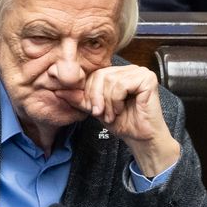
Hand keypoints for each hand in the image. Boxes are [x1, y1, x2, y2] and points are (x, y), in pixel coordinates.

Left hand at [58, 64, 180, 176]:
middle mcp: (131, 69)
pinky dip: (117, 100)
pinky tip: (121, 109)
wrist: (141, 137)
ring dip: (108, 102)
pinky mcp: (148, 79)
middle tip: (100, 113)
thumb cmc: (123, 122)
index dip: (90, 92)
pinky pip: (122, 85)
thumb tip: (58, 90)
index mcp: (120, 73)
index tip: (92, 110)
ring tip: (112, 114)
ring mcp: (141, 72)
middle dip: (97, 97)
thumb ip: (80, 98)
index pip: (96, 74)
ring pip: (111, 80)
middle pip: (102, 75)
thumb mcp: (96, 109)